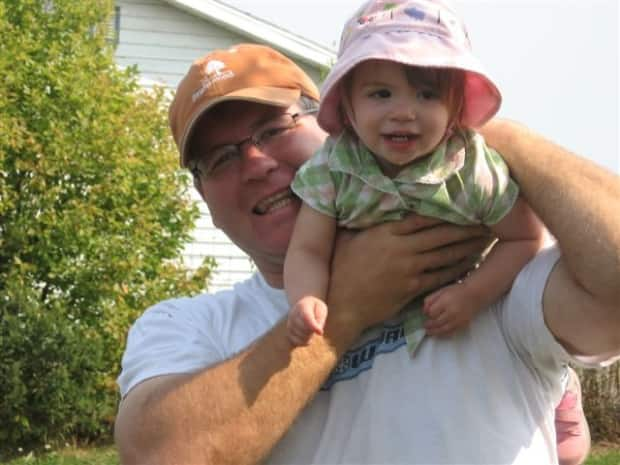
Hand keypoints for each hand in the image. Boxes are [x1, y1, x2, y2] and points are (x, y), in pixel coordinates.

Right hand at [287, 296, 327, 345]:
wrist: (303, 307)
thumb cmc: (315, 308)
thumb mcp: (321, 308)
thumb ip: (320, 319)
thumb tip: (319, 332)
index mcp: (302, 306)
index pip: (306, 318)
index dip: (313, 326)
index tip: (321, 333)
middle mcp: (293, 315)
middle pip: (306, 329)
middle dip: (314, 330)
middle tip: (316, 324)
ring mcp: (289, 324)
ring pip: (303, 337)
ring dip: (311, 335)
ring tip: (311, 327)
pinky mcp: (289, 333)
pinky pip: (300, 342)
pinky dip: (306, 341)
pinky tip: (308, 335)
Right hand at [327, 215, 491, 335]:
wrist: (340, 305)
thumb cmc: (340, 270)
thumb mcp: (348, 239)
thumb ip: (365, 224)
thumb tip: (371, 206)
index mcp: (385, 232)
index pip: (422, 217)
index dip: (445, 211)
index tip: (462, 205)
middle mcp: (400, 248)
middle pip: (440, 234)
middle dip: (465, 227)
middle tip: (485, 221)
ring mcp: (408, 269)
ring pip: (445, 255)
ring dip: (467, 247)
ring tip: (484, 239)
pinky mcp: (412, 288)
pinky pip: (441, 276)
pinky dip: (457, 269)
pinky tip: (470, 264)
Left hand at [423, 282, 479, 336]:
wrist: (474, 294)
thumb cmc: (456, 291)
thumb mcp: (441, 291)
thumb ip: (430, 300)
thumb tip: (424, 312)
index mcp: (445, 301)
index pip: (432, 312)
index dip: (428, 314)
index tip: (426, 314)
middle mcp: (452, 312)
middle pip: (437, 322)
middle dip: (429, 325)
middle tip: (425, 326)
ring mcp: (458, 319)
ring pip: (443, 329)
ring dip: (434, 332)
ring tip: (429, 332)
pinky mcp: (463, 324)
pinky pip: (452, 332)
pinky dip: (444, 334)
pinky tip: (439, 333)